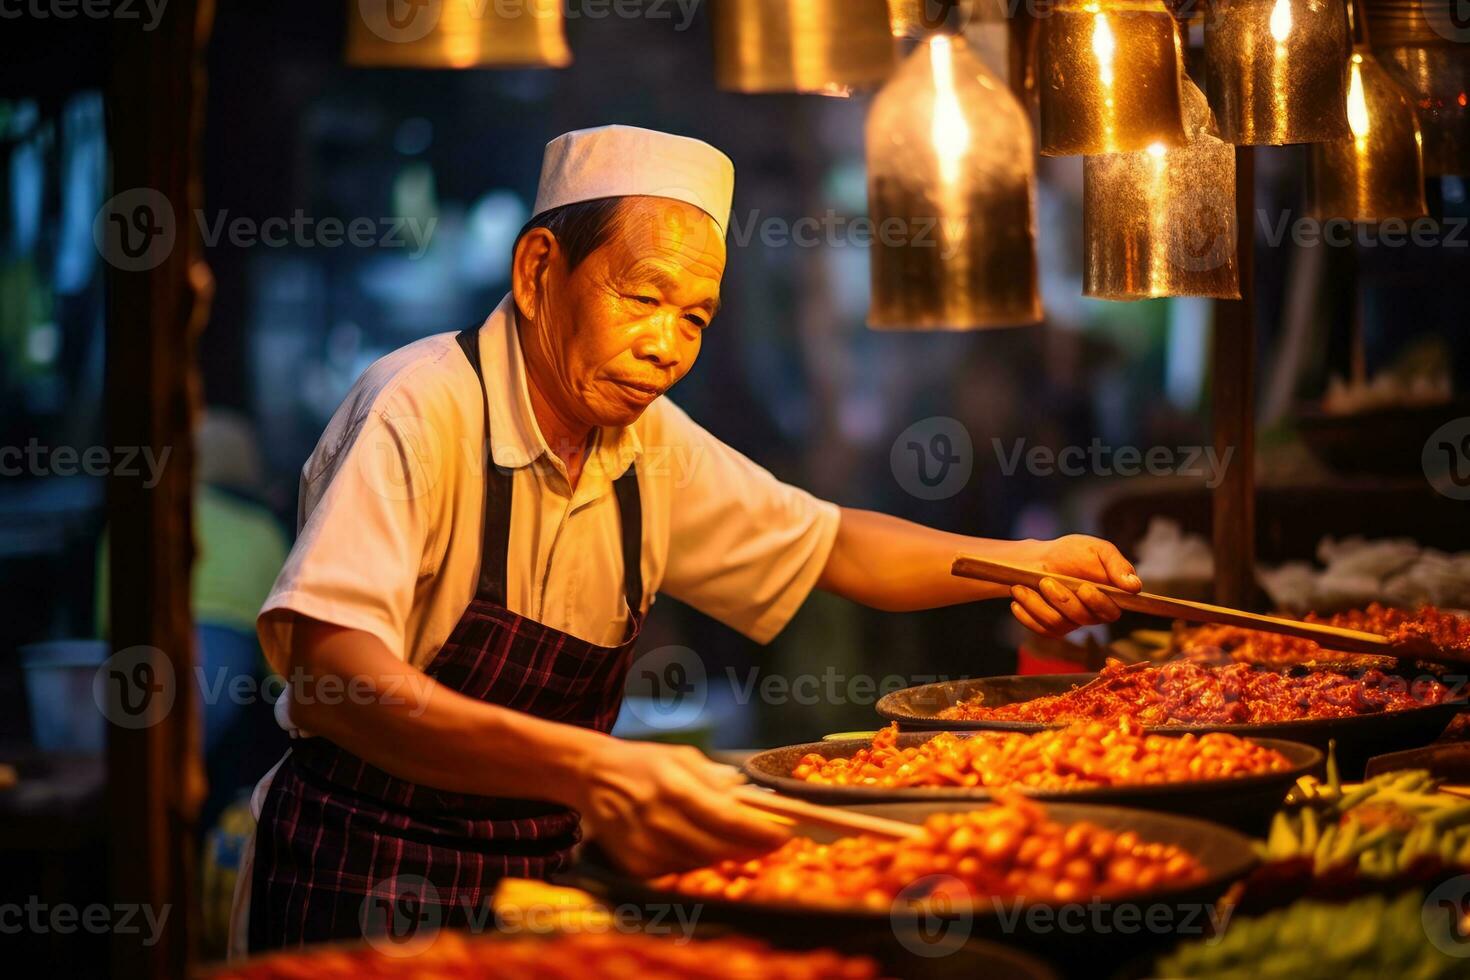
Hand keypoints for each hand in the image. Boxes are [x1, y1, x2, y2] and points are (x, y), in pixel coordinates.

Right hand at [569, 738, 789, 878]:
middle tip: (772, 842)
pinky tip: (698, 844)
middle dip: (752, 848)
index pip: (728, 820)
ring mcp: (644, 846)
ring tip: (737, 841)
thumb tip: (755, 801)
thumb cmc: (644, 763)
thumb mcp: (683, 757)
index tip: (786, 835)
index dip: (761, 833)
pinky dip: (696, 861)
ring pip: (702, 864)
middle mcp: (658, 820)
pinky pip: (679, 871)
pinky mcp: (634, 865)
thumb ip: (717, 781)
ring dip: (725, 855)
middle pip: (719, 849)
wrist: (592, 776)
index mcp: (674, 787)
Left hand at [1009, 535, 1141, 637]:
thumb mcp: (1097, 550)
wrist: (1038, 559)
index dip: (1099, 603)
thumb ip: (1117, 565)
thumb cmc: (1071, 553)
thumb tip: (1135, 586)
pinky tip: (1017, 602)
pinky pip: (1040, 629)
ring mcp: (1071, 623)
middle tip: (1046, 581)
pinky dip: (1027, 615)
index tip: (1085, 588)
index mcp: (1110, 598)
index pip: (1111, 611)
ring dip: (1039, 605)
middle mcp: (1092, 615)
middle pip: (1082, 618)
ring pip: (1058, 623)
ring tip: (1022, 588)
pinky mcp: (1051, 628)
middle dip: (1063, 599)